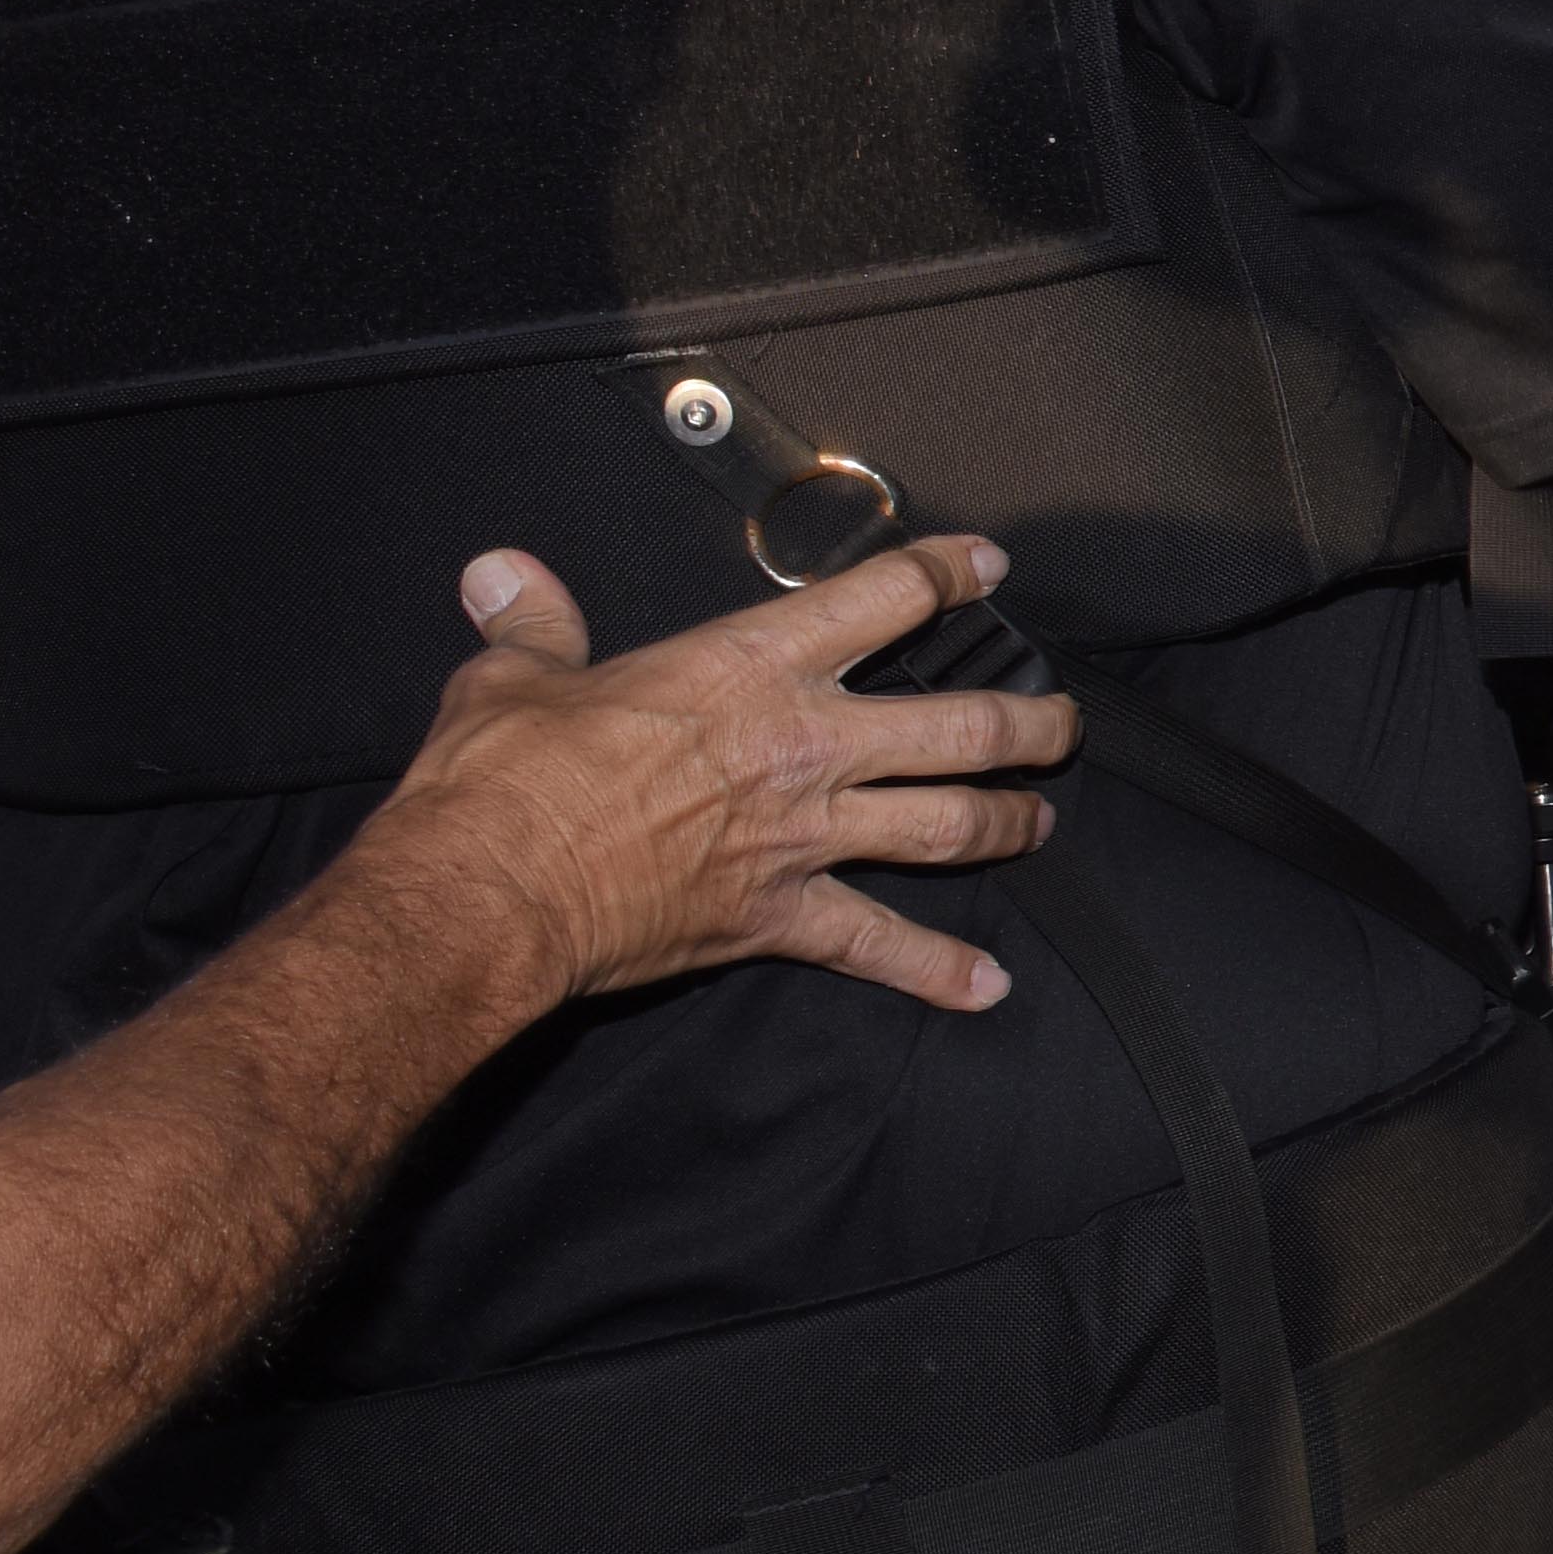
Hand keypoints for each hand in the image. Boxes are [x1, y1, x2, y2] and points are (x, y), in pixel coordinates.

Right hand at [349, 534, 1072, 1018]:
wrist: (488, 895)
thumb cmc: (501, 782)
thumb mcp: (510, 681)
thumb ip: (533, 624)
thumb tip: (499, 573)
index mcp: (749, 667)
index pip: (882, 598)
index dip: (949, 572)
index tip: (989, 565)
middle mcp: (804, 745)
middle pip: (961, 726)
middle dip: (1030, 724)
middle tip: (1063, 726)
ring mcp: (805, 835)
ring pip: (950, 826)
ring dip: (1011, 824)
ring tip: (1042, 823)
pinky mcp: (782, 918)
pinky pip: (881, 946)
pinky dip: (938, 970)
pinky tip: (989, 987)